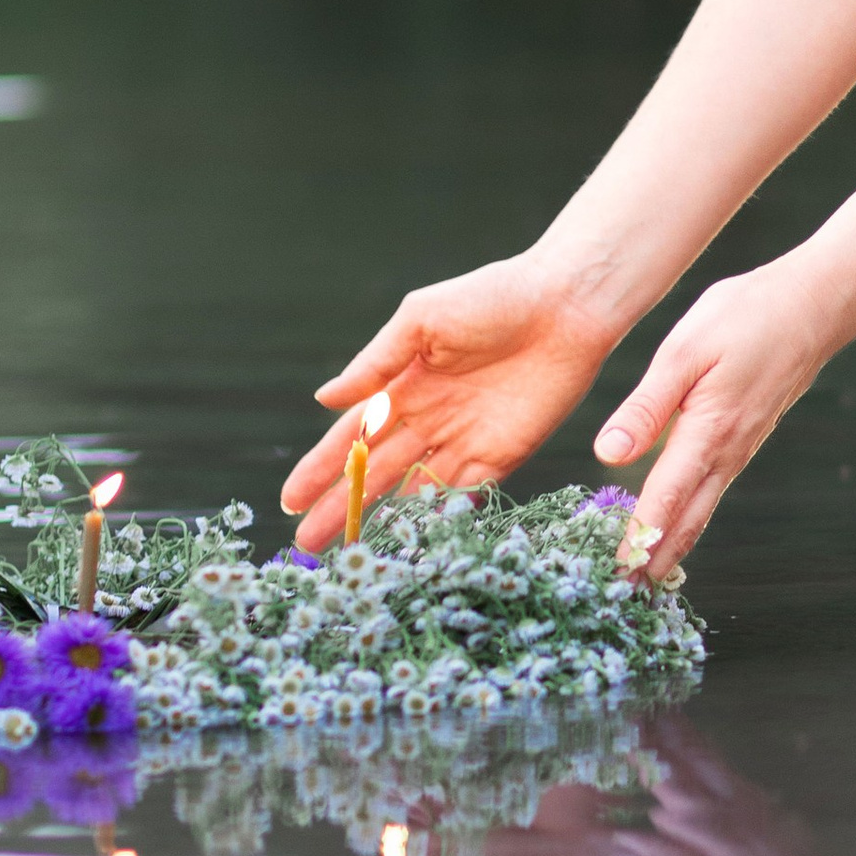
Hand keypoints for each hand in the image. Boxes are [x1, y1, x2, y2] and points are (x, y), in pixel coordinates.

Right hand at [281, 253, 621, 549]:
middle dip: (342, 508)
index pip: (351, 438)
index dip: (319, 470)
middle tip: (308, 547)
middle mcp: (427, 420)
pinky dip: (439, 520)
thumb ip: (375, 362)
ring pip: (415, 492)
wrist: (566, 304)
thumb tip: (323, 399)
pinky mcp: (504, 455)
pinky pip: (465, 495)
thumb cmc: (491, 297)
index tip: (289, 501)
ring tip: (355, 558)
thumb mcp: (422, 321)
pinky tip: (414, 544)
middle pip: (376, 474)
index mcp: (401, 386)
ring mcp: (465, 441)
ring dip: (386, 523)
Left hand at [591, 256, 833, 578]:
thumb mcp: (683, 351)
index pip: (664, 502)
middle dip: (655, 562)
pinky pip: (712, 492)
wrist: (812, 306)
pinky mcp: (745, 440)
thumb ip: (646, 407)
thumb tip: (609, 454)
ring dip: (673, 548)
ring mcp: (740, 450)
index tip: (616, 577)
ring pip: (702, 512)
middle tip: (624, 598)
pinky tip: (674, 526)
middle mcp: (727, 453)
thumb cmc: (744, 316)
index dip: (638, 542)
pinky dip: (689, 520)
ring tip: (644, 578)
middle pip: (687, 523)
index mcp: (707, 433)